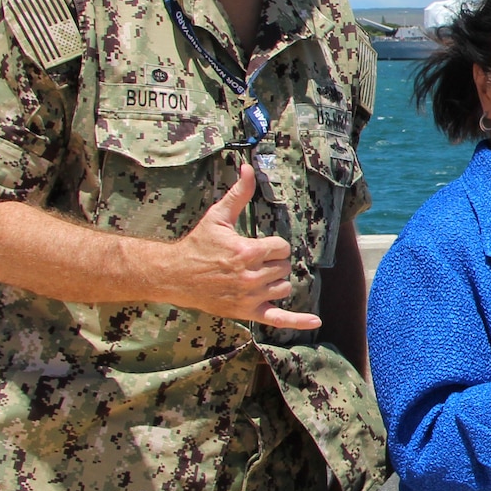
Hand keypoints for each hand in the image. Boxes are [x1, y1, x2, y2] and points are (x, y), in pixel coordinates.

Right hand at [165, 165, 320, 329]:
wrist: (174, 276)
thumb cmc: (197, 244)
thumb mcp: (218, 216)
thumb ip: (238, 194)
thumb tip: (249, 167)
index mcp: (247, 252)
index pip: (282, 248)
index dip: (274, 245)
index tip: (260, 245)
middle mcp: (251, 276)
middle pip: (284, 267)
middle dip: (274, 262)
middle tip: (254, 260)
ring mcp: (250, 297)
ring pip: (283, 288)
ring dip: (276, 281)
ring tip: (258, 276)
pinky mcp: (247, 312)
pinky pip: (278, 319)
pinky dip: (298, 321)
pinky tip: (316, 323)